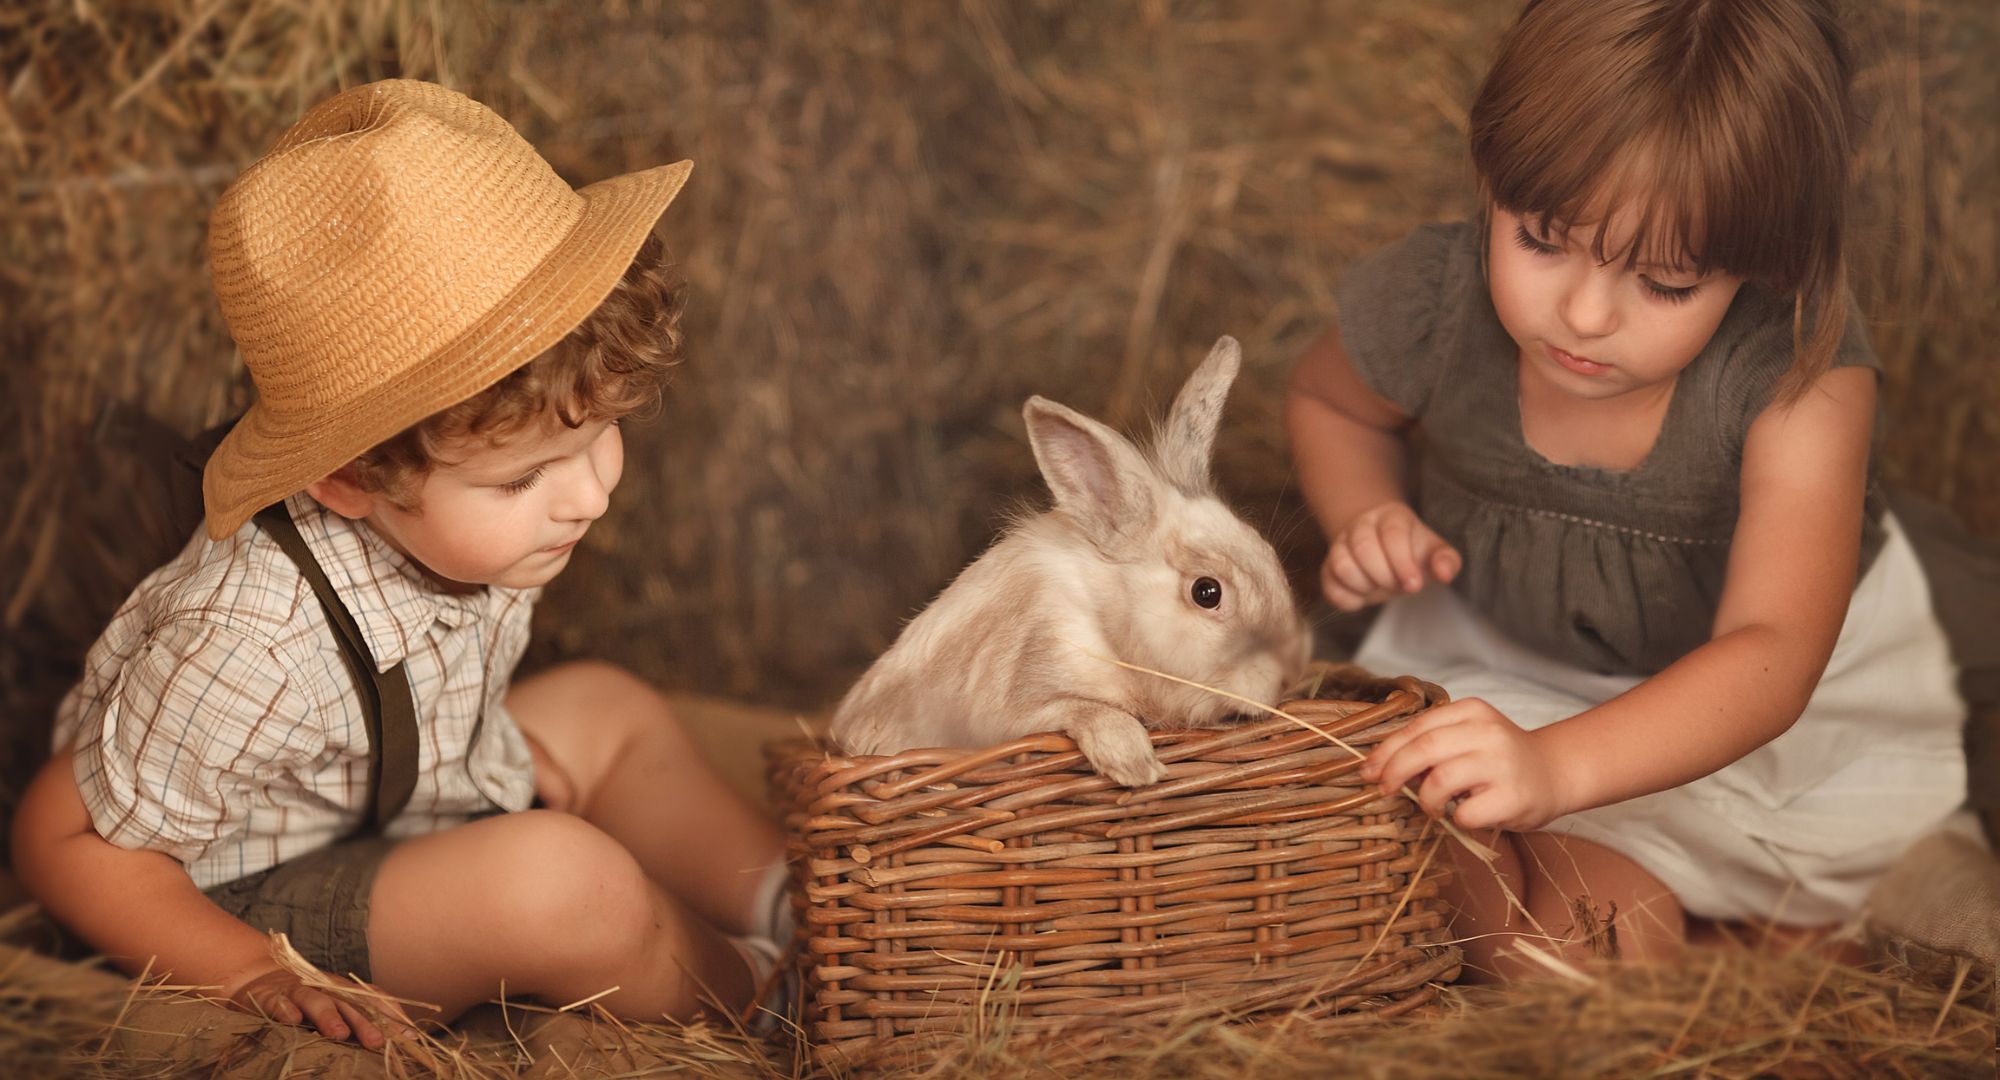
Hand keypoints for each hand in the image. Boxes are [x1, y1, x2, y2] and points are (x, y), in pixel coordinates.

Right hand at [224, 962, 411, 1049]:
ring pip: (317, 1001)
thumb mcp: (336, 1005)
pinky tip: (291, 1020)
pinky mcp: (271, 997)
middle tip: (378, 1042)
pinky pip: (279, 1003)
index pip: (374, 1000)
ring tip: (339, 1034)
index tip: (410, 1035)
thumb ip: (363, 1018)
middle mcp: (326, 989)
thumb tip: (405, 1037)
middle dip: (365, 1023)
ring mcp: (298, 991)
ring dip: (328, 1016)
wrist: (261, 979)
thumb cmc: (308, 999)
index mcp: (345, 992)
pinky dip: (285, 1009)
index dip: (392, 1015)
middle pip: (349, 1004)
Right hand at [1321, 501, 1460, 610]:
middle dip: (1384, 576)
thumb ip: (1446, 561)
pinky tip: (1364, 596)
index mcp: (1391, 517)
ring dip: (1364, 585)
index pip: (1392, 534)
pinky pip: (1330, 584)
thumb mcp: (1434, 553)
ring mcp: (1340, 545)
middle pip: (1363, 547)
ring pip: (1341, 564)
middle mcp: (1361, 526)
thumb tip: (1444, 574)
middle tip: (1398, 586)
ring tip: (1379, 587)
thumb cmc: (1412, 553)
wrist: (1384, 552)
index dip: (1403, 562)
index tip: (1414, 585)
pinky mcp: (1328, 567)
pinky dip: (1348, 598)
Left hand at [1357, 697, 1571, 831]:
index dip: (1387, 750)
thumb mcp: (1468, 737)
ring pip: (1440, 780)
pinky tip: (1465, 814)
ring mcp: (1502, 764)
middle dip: (1394, 771)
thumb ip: (1432, 745)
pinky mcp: (1512, 797)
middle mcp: (1487, 732)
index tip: (1368, 769)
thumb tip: (1383, 767)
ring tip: (1433, 808)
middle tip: (1383, 789)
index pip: (1417, 727)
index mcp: (1471, 711)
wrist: (1555, 773)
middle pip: (1424, 748)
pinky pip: (1465, 812)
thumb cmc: (1500, 759)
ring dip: (1426, 800)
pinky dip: (1455, 818)